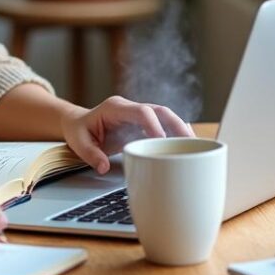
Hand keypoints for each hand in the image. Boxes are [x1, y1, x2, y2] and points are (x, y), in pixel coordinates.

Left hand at [60, 96, 193, 173]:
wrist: (79, 123)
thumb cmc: (80, 130)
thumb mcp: (79, 142)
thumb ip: (90, 154)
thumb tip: (104, 166)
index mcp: (115, 107)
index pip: (141, 111)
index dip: (154, 124)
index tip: (162, 140)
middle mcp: (129, 107)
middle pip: (159, 110)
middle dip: (176, 124)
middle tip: (190, 142)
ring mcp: (138, 114)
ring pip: (165, 116)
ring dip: (180, 129)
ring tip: (195, 145)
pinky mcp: (143, 123)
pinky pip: (162, 124)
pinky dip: (174, 133)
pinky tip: (188, 143)